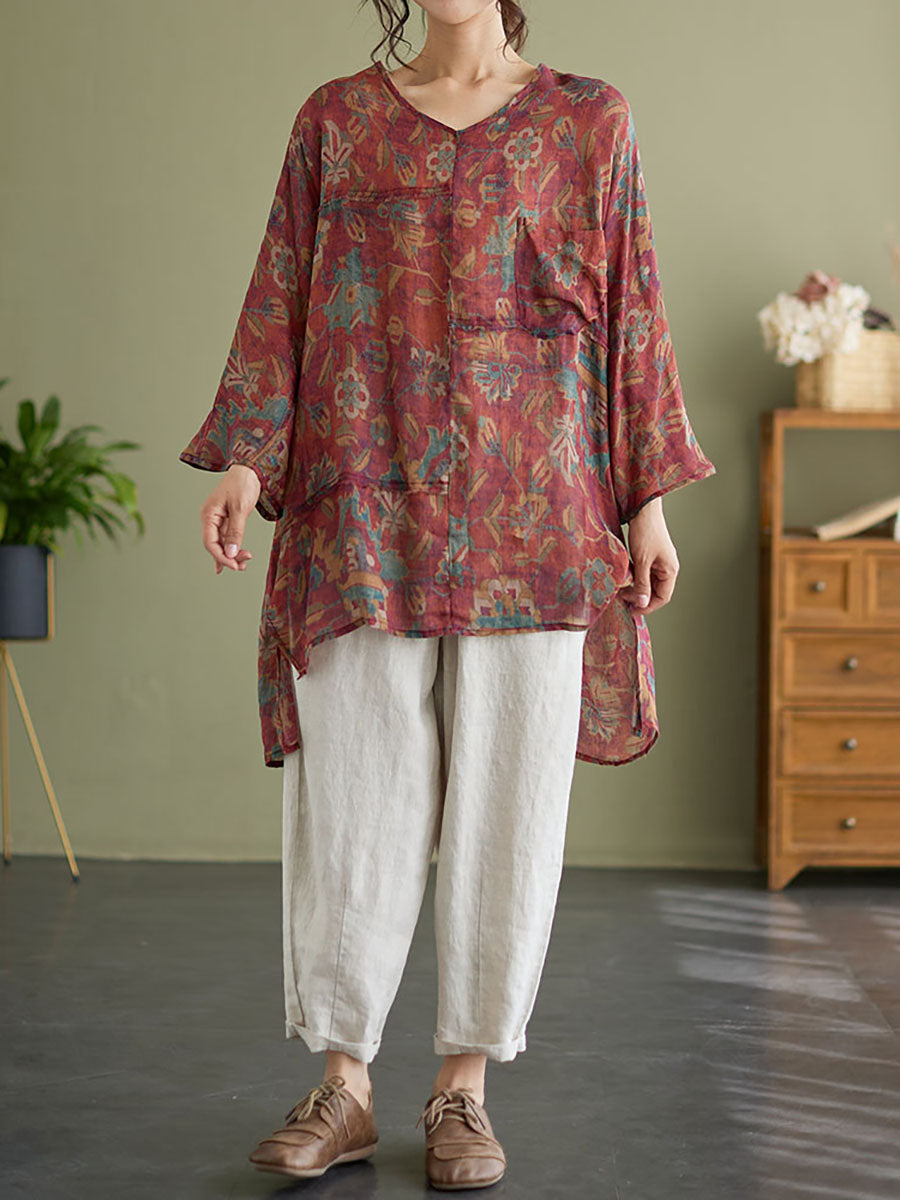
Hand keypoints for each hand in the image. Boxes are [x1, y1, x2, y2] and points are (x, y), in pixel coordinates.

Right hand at [200, 464, 259, 573]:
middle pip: (215, 545)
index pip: (210, 542)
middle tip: (243, 565)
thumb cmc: (243, 484)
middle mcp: (210, 519)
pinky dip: (232, 548)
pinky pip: (227, 538)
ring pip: (222, 543)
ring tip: (244, 563)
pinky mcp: (227, 520)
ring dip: (232, 554)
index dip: (221, 557)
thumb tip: (231, 553)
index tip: (234, 565)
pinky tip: (233, 560)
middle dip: (228, 557)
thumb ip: (235, 531)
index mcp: (209, 514)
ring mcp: (218, 520)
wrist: (250, 470)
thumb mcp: (240, 508)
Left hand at [618, 497, 679, 614]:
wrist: (643, 508)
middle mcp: (667, 567)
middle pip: (656, 591)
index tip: (632, 610)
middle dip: (640, 597)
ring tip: (622, 590)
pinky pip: (645, 573)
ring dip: (636, 587)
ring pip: (649, 582)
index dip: (647, 606)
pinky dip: (635, 577)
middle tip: (623, 600)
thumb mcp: (642, 561)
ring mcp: (660, 561)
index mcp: (670, 570)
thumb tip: (642, 603)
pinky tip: (624, 578)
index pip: (663, 597)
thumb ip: (642, 583)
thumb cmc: (646, 532)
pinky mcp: (651, 555)